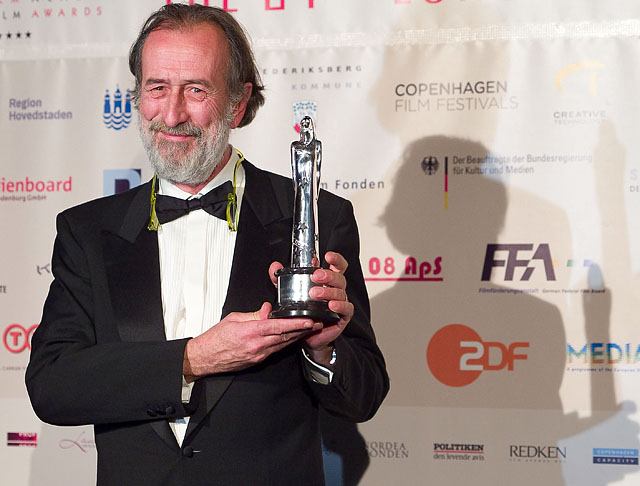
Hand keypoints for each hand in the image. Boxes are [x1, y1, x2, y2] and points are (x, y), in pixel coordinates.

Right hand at [183, 302, 320, 380]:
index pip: (278, 327)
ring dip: (297, 337)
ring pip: (282, 344)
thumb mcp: (234, 319)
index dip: (295, 324)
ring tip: (309, 330)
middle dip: (302, 330)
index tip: (308, 321)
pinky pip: (275, 350)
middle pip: (285, 337)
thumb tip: (268, 309)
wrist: (205, 358)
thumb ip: (254, 314)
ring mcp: (258, 355)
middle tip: (316, 324)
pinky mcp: (257, 360)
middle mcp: (257, 345)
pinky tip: (293, 339)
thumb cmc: (216, 338)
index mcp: (251, 332)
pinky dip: (285, 343)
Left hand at [269, 251, 353, 365]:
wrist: (309, 335)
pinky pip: (346, 308)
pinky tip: (331, 305)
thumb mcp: (290, 293)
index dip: (335, 259)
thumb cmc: (304, 311)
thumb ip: (282, 279)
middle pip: (339, 277)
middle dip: (328, 275)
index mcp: (328, 281)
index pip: (336, 266)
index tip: (327, 255)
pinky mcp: (343, 316)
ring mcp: (341, 302)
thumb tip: (275, 266)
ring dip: (328, 291)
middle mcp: (336, 289)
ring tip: (315, 293)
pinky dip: (339, 305)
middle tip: (315, 276)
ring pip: (340, 292)